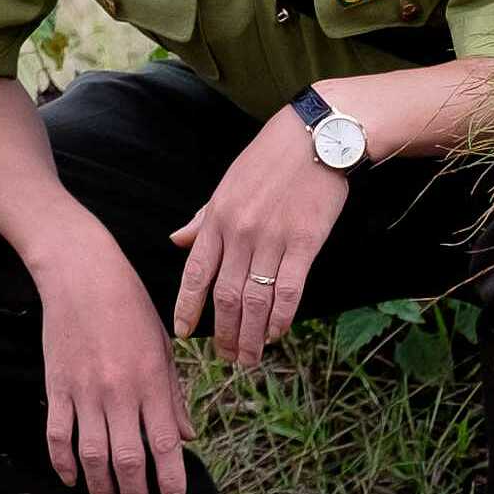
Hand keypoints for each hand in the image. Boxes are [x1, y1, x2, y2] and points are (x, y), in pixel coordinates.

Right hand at [35, 232, 192, 493]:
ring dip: (101, 488)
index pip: (165, 445)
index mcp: (152, 382)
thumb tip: (187, 438)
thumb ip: (173, 397)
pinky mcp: (57, 386)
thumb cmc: (130, 307)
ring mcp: (86, 391)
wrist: (83, 274)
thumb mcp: (162, 348)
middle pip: (129, 460)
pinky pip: (58, 436)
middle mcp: (120, 392)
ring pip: (93, 455)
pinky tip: (72, 479)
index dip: (171, 481)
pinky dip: (64, 463)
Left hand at [167, 107, 351, 371]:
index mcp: (218, 218)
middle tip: (227, 357)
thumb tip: (177, 240)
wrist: (317, 136)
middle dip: (225, 332)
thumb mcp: (228, 184)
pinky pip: (289, 290)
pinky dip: (281, 318)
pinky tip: (277, 333)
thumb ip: (203, 218)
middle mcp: (240, 232)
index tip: (183, 333)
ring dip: (251, 334)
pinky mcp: (304, 242)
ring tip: (250, 357)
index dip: (187, 307)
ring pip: (255, 300)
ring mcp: (272, 239)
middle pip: (226, 296)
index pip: (195, 273)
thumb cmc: (272, 158)